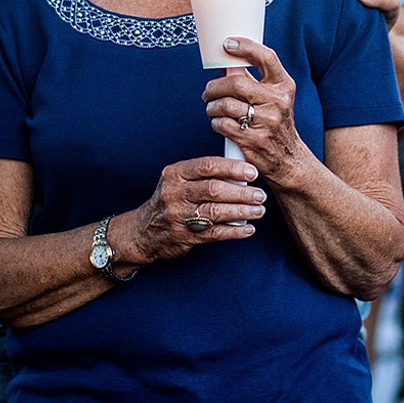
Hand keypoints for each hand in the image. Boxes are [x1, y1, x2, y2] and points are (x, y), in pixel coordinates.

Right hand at [117, 157, 266, 264]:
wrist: (143, 232)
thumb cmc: (169, 201)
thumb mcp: (177, 181)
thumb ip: (203, 175)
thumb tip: (240, 173)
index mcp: (175, 173)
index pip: (208, 166)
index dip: (233, 168)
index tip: (252, 172)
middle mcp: (175, 193)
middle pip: (214, 190)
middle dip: (241, 193)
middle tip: (260, 195)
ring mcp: (178, 216)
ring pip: (216, 212)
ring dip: (241, 212)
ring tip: (258, 211)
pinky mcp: (184, 236)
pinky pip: (214, 233)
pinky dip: (234, 231)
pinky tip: (248, 229)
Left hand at [204, 39, 309, 184]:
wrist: (288, 159)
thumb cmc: (276, 123)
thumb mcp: (274, 98)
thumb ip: (254, 80)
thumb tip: (227, 63)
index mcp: (284, 86)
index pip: (267, 58)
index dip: (246, 47)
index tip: (228, 44)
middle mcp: (277, 102)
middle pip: (237, 83)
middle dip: (215, 86)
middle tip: (208, 91)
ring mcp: (266, 122)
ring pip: (226, 105)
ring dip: (211, 105)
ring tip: (211, 107)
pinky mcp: (252, 140)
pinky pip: (222, 124)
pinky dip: (215, 121)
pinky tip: (218, 121)